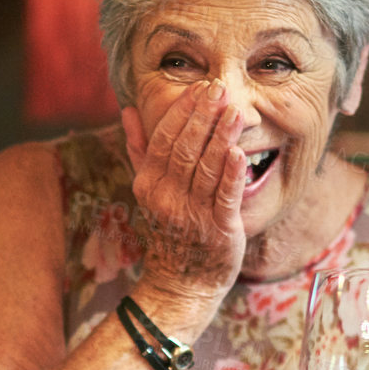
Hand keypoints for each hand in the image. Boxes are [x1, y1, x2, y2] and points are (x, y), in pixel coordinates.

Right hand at [121, 83, 246, 302]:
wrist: (182, 282)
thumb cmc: (170, 229)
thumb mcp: (148, 189)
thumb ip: (140, 149)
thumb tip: (129, 111)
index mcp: (149, 184)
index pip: (163, 140)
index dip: (181, 112)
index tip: (198, 88)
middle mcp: (167, 197)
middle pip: (185, 149)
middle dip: (203, 116)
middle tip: (219, 88)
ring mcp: (192, 214)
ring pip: (206, 168)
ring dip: (221, 137)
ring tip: (235, 111)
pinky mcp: (218, 230)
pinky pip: (224, 198)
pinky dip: (231, 175)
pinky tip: (239, 153)